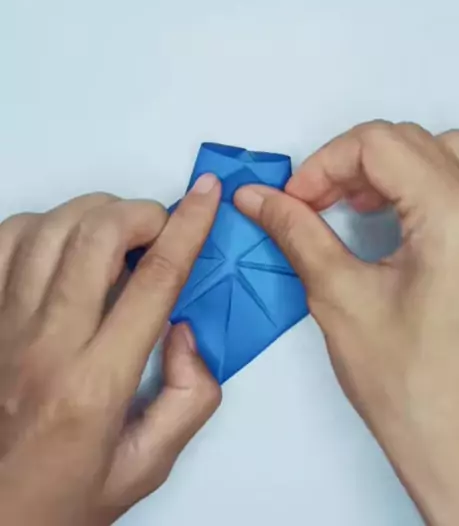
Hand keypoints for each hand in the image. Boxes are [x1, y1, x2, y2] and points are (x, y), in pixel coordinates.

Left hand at [0, 175, 220, 525]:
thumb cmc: (58, 498)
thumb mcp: (144, 468)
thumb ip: (188, 400)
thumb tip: (184, 334)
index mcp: (95, 385)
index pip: (155, 280)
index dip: (189, 226)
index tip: (207, 195)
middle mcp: (46, 346)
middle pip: (97, 236)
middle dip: (141, 212)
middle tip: (159, 226)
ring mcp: (5, 326)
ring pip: (49, 229)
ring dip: (93, 213)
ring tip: (116, 232)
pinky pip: (5, 242)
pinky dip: (39, 224)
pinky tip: (63, 241)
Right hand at [236, 122, 458, 525]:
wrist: (455, 439)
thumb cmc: (414, 388)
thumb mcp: (338, 297)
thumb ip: (296, 232)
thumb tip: (259, 198)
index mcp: (455, 219)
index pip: (378, 143)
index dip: (325, 163)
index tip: (295, 197)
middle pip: (408, 140)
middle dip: (350, 162)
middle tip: (314, 201)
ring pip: (441, 149)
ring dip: (390, 164)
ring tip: (354, 201)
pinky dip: (419, 180)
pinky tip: (390, 214)